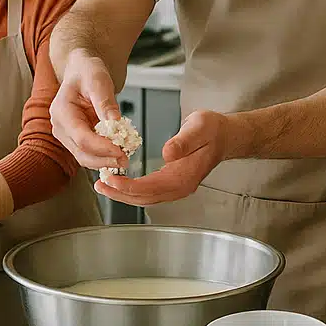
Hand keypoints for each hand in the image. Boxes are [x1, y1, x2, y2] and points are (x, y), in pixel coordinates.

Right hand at [51, 52, 127, 169]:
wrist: (83, 71)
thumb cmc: (87, 72)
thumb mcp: (99, 80)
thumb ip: (105, 102)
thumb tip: (116, 123)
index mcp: (61, 110)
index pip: (81, 137)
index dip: (102, 147)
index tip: (121, 150)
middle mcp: (60, 126)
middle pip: (81, 152)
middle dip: (104, 159)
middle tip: (126, 159)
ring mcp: (66, 134)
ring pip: (84, 157)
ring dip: (104, 160)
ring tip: (125, 157)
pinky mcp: (76, 139)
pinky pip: (89, 152)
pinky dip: (103, 155)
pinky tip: (118, 152)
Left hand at [96, 110, 235, 206]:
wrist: (225, 136)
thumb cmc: (213, 130)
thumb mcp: (198, 127)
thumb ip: (183, 141)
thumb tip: (167, 153)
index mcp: (184, 177)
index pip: (150, 188)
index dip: (128, 186)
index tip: (111, 179)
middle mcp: (180, 187)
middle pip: (145, 198)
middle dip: (120, 194)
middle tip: (100, 185)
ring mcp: (177, 188)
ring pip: (146, 198)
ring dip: (124, 194)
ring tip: (104, 186)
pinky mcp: (174, 183)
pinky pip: (150, 192)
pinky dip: (133, 190)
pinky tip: (121, 183)